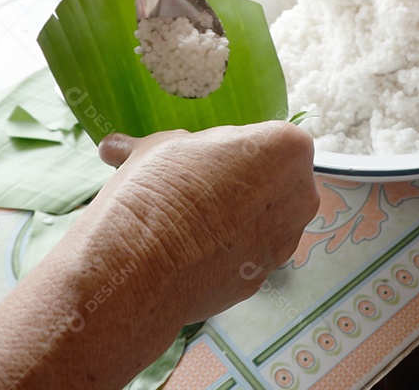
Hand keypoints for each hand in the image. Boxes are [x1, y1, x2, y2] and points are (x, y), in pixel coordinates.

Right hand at [89, 121, 318, 323]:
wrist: (138, 270)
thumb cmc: (158, 190)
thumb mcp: (159, 146)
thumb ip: (162, 145)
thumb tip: (118, 146)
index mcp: (287, 150)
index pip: (268, 138)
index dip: (233, 147)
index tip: (206, 157)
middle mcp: (301, 197)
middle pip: (273, 180)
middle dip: (240, 181)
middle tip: (195, 187)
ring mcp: (285, 243)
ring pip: (261, 219)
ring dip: (233, 218)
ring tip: (186, 223)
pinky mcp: (262, 279)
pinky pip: (245, 255)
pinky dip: (223, 252)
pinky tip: (188, 254)